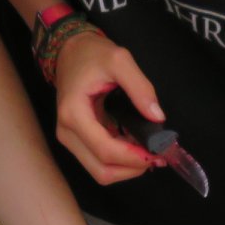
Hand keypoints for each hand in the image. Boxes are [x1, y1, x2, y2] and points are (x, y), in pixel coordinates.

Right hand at [52, 31, 163, 184]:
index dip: (133, 157)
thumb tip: (157, 117)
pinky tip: (136, 149)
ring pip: (101, 172)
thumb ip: (141, 87)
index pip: (105, 151)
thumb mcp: (120, 60)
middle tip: (156, 156)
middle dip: (132, 168)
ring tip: (148, 152)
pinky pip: (100, 163)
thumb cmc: (91, 55)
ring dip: (127, 168)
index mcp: (74, 114)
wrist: (70, 52)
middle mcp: (67, 133)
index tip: (157, 152)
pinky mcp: (77, 142)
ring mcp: (70, 140)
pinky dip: (121, 162)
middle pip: (102, 171)